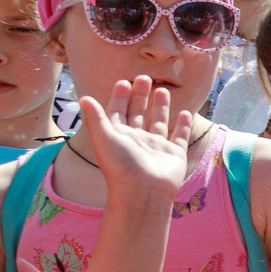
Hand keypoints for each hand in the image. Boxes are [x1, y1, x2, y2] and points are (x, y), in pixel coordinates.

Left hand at [77, 76, 194, 205]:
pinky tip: (186, 113)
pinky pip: (179, 135)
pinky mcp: (174, 153)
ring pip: (158, 121)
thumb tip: (84, 98)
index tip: (124, 82)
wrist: (143, 193)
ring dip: (160, 106)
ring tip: (163, 89)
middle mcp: (136, 139)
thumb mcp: (104, 138)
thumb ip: (96, 117)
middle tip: (144, 78)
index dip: (119, 97)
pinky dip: (182, 125)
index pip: (117, 111)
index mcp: (118, 135)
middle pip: (138, 113)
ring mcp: (156, 146)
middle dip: (140, 96)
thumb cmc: (121, 166)